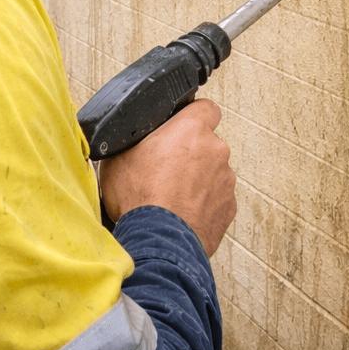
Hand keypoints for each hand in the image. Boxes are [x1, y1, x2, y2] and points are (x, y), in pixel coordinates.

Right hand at [99, 99, 236, 255]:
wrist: (158, 241)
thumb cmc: (140, 199)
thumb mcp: (120, 157)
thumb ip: (135, 140)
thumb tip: (127, 138)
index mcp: (192, 129)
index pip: (205, 108)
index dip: (192, 116)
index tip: (182, 127)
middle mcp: (215, 150)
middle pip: (207, 143)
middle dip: (191, 153)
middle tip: (167, 169)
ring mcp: (225, 180)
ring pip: (212, 172)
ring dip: (198, 180)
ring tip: (172, 197)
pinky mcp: (228, 207)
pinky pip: (216, 199)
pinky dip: (203, 204)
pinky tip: (182, 214)